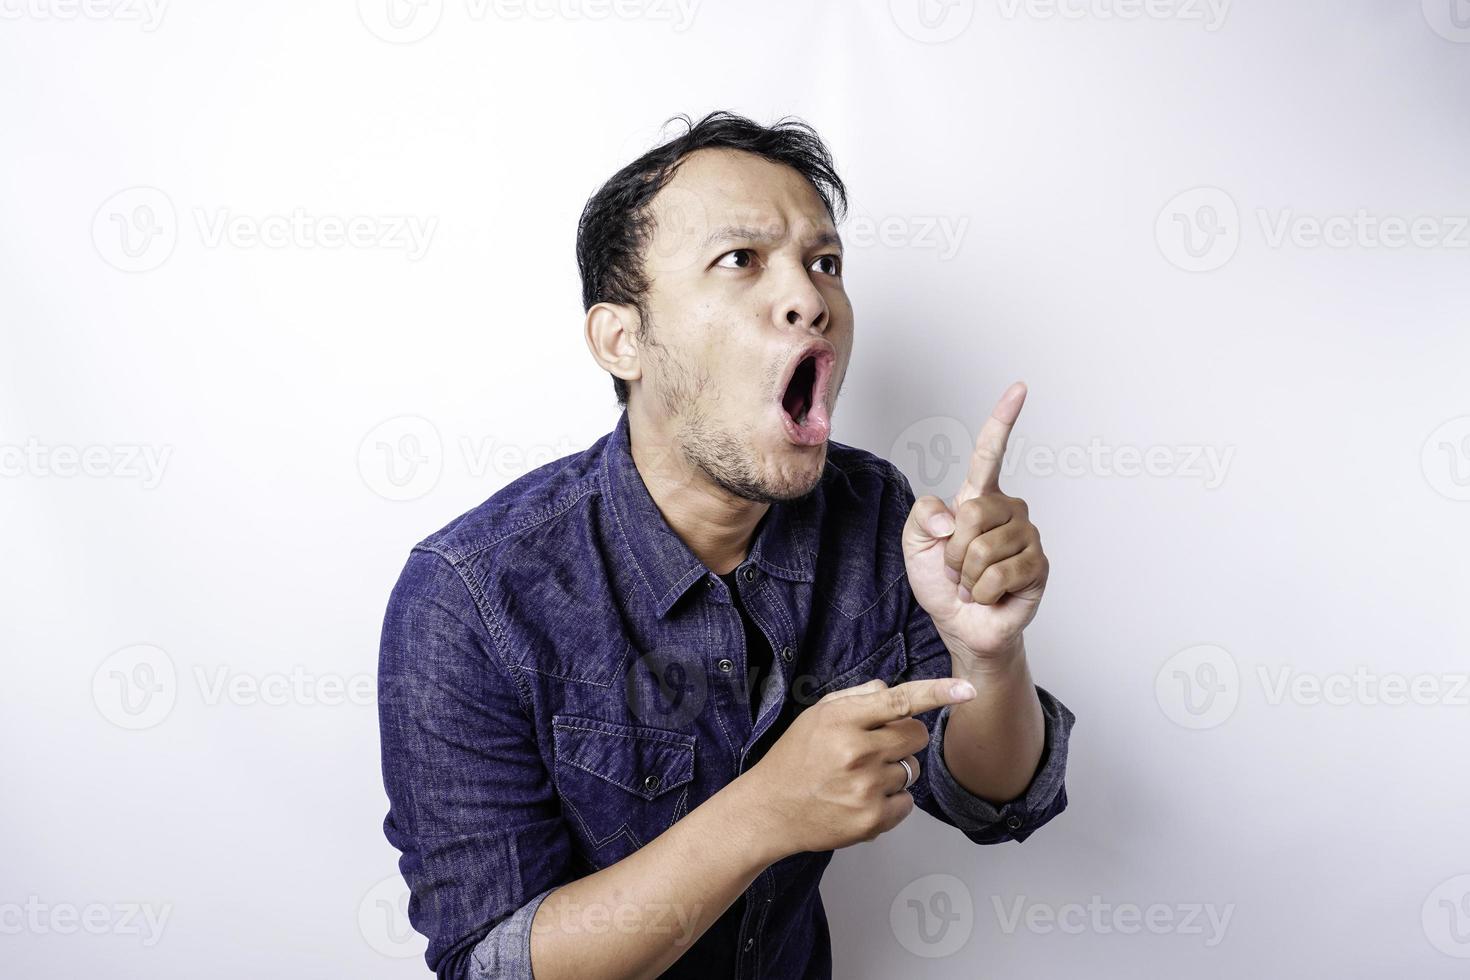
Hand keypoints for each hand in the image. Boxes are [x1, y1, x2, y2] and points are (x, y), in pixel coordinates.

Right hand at [742, 677, 976, 857]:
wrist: (769, 811)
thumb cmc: (794, 759)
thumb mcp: (816, 716)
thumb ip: (856, 698)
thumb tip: (891, 690)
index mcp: (842, 721)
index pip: (900, 701)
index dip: (937, 693)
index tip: (967, 690)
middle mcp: (857, 752)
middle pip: (916, 735)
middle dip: (905, 738)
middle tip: (876, 748)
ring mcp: (867, 788)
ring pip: (912, 770)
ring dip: (894, 771)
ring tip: (859, 778)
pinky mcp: (873, 820)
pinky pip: (908, 802)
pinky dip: (893, 801)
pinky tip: (863, 799)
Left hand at [900, 382, 1048, 670]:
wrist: (960, 623)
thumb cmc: (940, 581)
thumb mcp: (914, 542)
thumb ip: (922, 514)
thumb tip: (954, 514)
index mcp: (979, 497)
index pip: (991, 452)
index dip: (1004, 419)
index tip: (1020, 388)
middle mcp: (1009, 510)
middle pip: (973, 512)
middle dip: (952, 549)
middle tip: (956, 567)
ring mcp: (1027, 536)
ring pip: (984, 548)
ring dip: (966, 574)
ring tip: (973, 582)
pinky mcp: (1038, 566)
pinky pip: (998, 575)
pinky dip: (982, 592)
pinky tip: (989, 595)